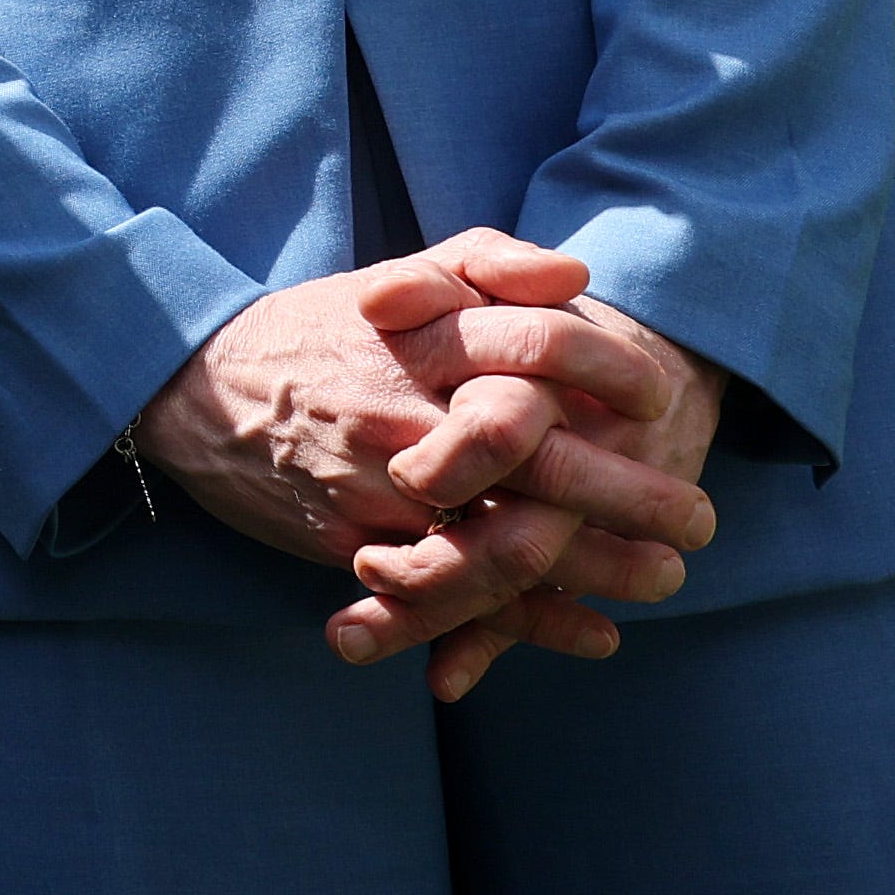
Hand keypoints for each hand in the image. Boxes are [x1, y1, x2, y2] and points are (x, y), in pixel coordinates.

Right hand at [129, 231, 700, 667]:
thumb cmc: (316, 334)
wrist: (193, 390)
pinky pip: (454, 590)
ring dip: (597, 565)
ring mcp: (380, 484)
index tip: (659, 394)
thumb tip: (576, 274)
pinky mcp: (356, 543)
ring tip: (665, 574)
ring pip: (503, 535)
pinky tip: (592, 630)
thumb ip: (483, 264)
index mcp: (418, 336)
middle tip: (702, 515)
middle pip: (538, 453)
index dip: (611, 368)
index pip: (536, 343)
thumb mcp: (393, 278)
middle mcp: (405, 410)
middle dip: (632, 490)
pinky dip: (528, 619)